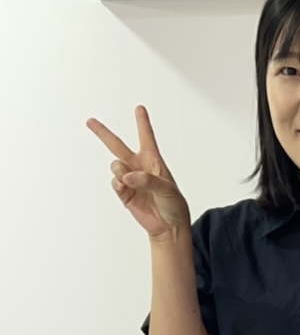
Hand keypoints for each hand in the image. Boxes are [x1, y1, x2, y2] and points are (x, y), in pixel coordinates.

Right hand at [87, 105, 190, 239]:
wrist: (168, 226)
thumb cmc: (174, 205)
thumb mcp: (168, 190)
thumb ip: (148, 180)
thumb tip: (127, 176)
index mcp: (153, 161)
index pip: (146, 137)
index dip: (142, 122)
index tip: (139, 108)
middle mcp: (139, 167)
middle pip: (117, 146)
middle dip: (103, 133)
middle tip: (90, 121)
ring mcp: (129, 179)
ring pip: (115, 165)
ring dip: (120, 170)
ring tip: (130, 180)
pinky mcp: (123, 193)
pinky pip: (114, 182)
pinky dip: (119, 185)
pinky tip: (125, 189)